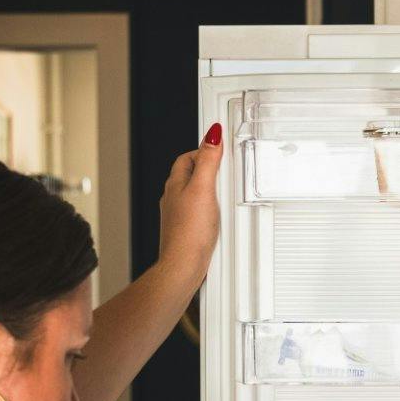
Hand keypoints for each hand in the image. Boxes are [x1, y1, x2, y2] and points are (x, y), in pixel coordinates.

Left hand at [157, 131, 223, 286]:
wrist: (184, 264)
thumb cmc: (189, 232)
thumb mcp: (203, 189)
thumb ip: (208, 162)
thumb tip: (212, 136)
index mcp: (176, 184)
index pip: (187, 157)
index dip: (202, 150)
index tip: (218, 147)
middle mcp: (175, 198)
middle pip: (191, 174)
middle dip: (206, 168)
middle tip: (223, 166)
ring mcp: (180, 215)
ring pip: (194, 193)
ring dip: (209, 189)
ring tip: (224, 189)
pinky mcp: (188, 230)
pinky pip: (199, 211)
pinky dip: (210, 208)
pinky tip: (219, 215)